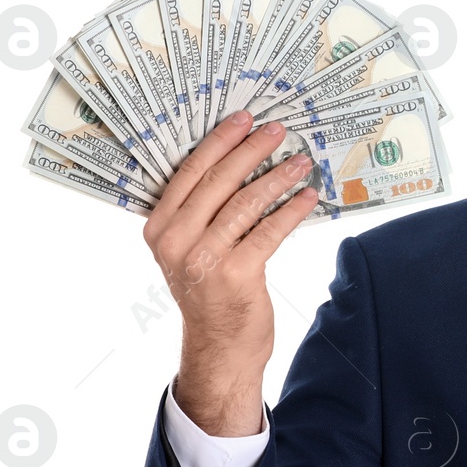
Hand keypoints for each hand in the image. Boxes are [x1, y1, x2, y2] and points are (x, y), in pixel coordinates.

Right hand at [142, 111, 317, 435]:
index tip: (242, 119)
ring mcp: (204, 259)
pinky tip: (307, 197)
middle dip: (251, 150)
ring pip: (246, 203)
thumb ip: (199, 213)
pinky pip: (269, 231)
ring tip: (300, 161)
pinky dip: (291, 211)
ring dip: (277, 177)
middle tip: (276, 129)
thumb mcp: (189, 250)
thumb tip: (237, 160)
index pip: (189, 173)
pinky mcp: (235, 274)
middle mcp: (176, 242)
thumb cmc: (209, 292)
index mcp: (159, 229)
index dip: (218, 142)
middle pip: (218, 182)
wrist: (219, 347)